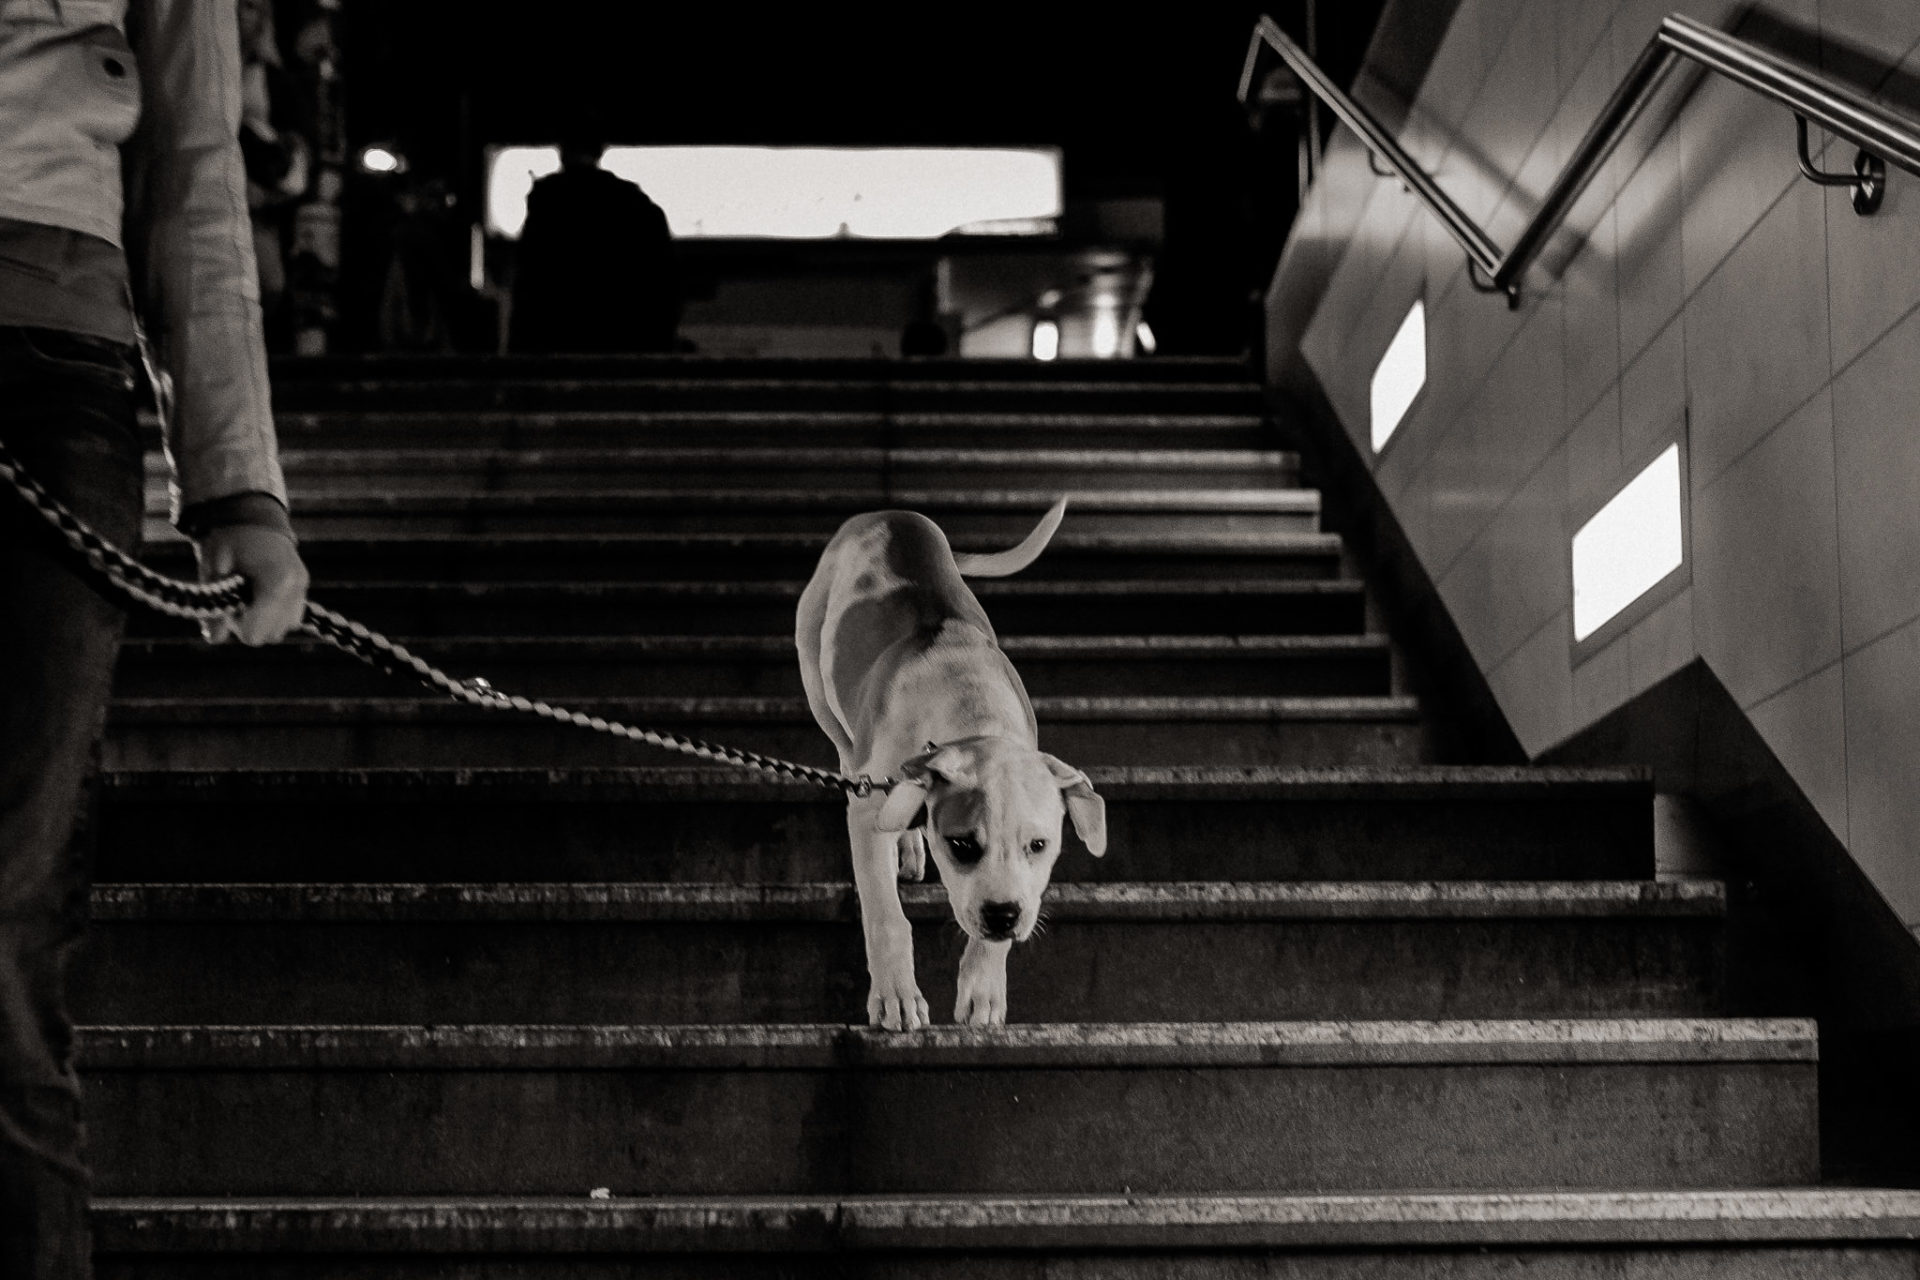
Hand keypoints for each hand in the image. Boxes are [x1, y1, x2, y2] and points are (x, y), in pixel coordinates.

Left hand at [195, 525, 309, 644]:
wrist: (251, 514)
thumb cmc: (229, 539)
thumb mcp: (213, 570)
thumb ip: (215, 605)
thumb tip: (214, 638)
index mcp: (277, 581)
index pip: (257, 631)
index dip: (236, 625)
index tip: (226, 606)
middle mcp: (297, 588)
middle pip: (270, 634)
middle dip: (248, 624)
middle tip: (233, 599)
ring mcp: (303, 589)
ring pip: (281, 629)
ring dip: (261, 621)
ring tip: (246, 596)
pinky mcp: (303, 590)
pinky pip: (289, 619)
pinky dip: (273, 614)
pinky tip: (259, 595)